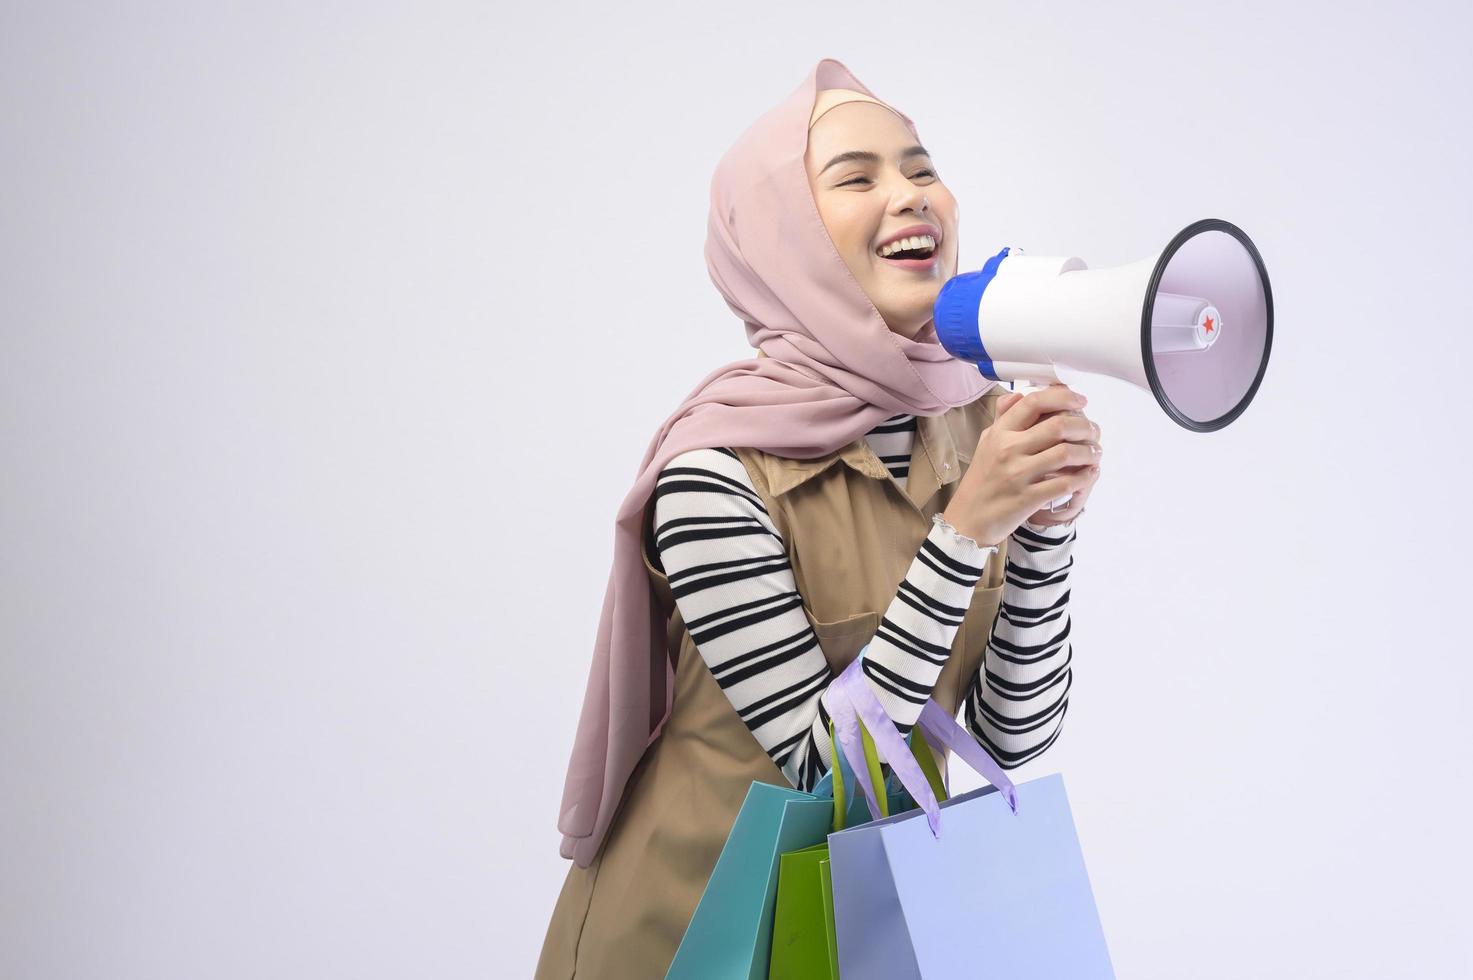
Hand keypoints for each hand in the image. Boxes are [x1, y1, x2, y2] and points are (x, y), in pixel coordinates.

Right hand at [995, 386, 1102, 527]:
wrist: (969, 518)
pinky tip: (1089, 473)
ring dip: (1088, 451)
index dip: (1063, 397)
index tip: (1080, 401)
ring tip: (1094, 452)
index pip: (1033, 402)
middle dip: (1084, 426)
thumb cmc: (981, 480)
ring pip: (1065, 453)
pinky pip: (1065, 483)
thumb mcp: (987, 442)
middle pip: (1057, 426)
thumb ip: (1004, 418)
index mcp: (999, 433)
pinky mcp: (1028, 498)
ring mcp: (1018, 475)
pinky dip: (1084, 476)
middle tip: (1093, 431)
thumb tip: (1019, 394)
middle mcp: (1008, 450)